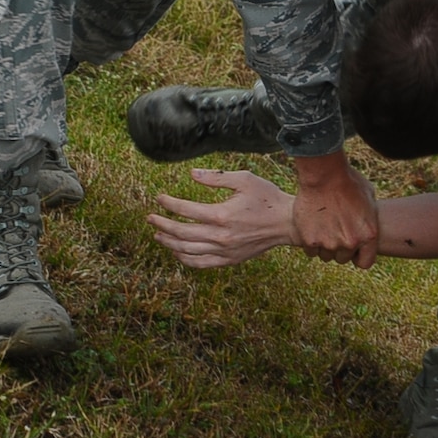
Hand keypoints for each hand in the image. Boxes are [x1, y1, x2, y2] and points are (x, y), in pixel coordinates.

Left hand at [149, 169, 298, 268]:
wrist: (288, 223)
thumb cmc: (267, 198)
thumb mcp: (245, 179)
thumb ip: (216, 178)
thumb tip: (191, 174)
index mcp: (222, 215)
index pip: (185, 210)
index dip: (169, 204)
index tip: (159, 198)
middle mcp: (220, 236)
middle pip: (181, 232)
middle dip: (162, 224)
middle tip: (150, 218)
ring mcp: (224, 251)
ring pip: (187, 250)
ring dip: (169, 242)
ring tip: (158, 235)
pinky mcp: (229, 260)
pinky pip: (201, 263)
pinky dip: (185, 259)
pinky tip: (177, 251)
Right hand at [291, 151, 379, 267]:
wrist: (325, 174)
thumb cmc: (349, 182)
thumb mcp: (369, 199)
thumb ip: (368, 219)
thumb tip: (366, 227)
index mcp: (368, 236)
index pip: (364, 263)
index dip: (357, 256)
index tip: (352, 247)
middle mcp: (350, 243)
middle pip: (342, 259)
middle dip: (339, 247)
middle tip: (334, 230)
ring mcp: (330, 243)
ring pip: (325, 256)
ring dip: (324, 245)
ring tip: (323, 226)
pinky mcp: (310, 241)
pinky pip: (310, 251)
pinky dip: (310, 242)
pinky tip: (312, 226)